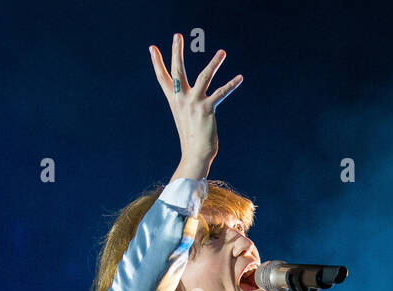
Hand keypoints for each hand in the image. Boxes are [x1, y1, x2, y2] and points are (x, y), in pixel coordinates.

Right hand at [149, 33, 242, 178]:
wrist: (195, 154)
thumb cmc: (192, 138)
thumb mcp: (184, 117)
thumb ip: (186, 104)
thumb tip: (188, 98)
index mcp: (174, 100)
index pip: (162, 78)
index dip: (157, 62)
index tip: (152, 48)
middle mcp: (181, 99)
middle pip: (178, 70)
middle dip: (176, 51)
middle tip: (177, 35)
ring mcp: (194, 103)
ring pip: (204, 76)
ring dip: (214, 63)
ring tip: (222, 52)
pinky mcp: (207, 109)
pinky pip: (221, 93)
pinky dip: (231, 85)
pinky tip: (240, 78)